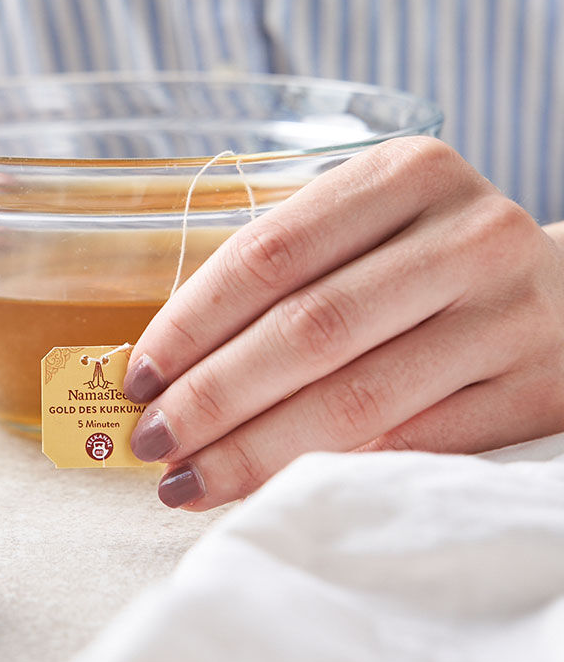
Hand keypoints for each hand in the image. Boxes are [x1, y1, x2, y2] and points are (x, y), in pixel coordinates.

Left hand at [124, 137, 563, 508]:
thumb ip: (288, 270)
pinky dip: (334, 468)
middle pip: (311, 329)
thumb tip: (166, 365)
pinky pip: (417, 442)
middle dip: (215, 396)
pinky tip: (273, 488)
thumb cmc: (428, 258)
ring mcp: (512, 314)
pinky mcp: (542, 388)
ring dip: (258, 448)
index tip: (138, 375)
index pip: (272, 253)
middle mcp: (470, 234)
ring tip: (188, 478)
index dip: (193, 321)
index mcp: (408, 173)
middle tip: (151, 440)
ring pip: (360, 396)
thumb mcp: (371, 226)